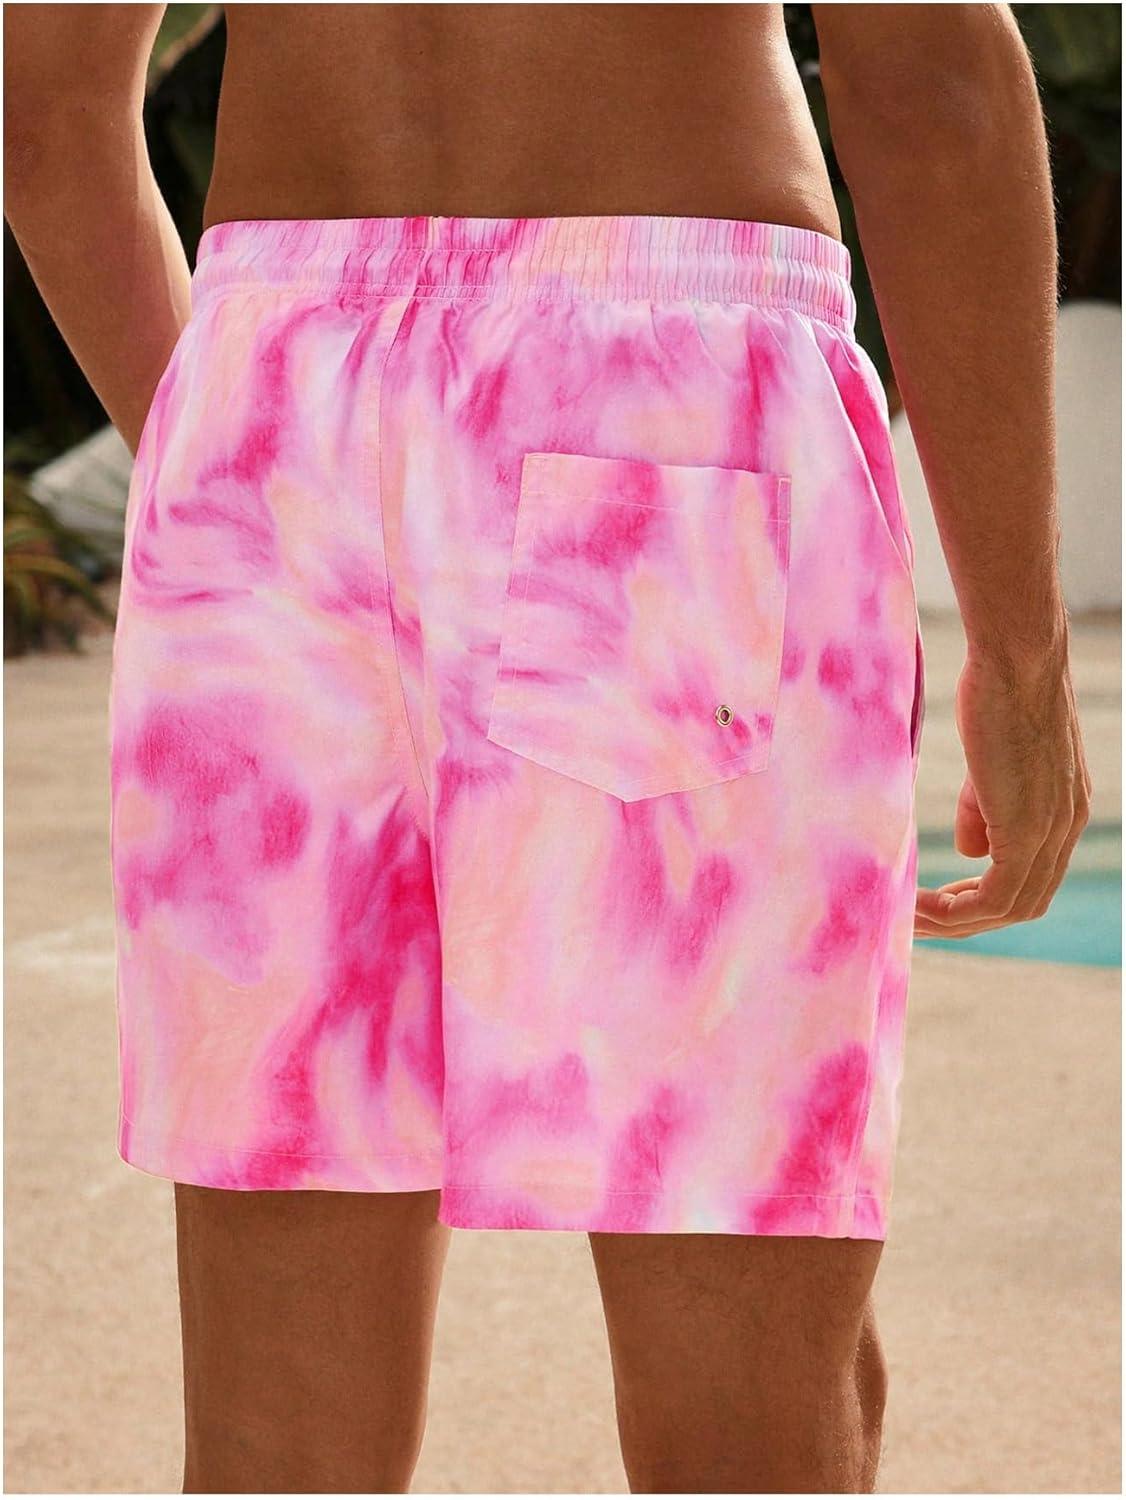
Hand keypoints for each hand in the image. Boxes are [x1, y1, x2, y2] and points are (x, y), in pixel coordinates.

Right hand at [915, 637, 1090, 938]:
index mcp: (1063, 812)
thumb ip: (983, 809)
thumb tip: (971, 853)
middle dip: (968, 921)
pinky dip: (957, 912)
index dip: (983, 899)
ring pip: (1011, 908)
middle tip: (917, 921)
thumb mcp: (989, 761)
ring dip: (956, 922)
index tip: (938, 900)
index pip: (1030, 879)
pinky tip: (919, 905)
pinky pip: (996, 897)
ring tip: (909, 918)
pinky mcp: (1028, 831)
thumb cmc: (997, 691)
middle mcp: (1066, 829)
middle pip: (1024, 905)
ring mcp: (1051, 832)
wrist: (1017, 659)